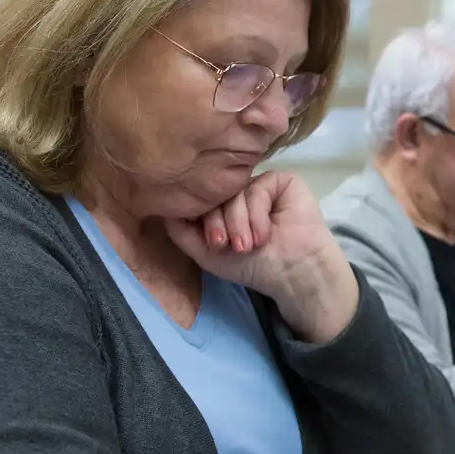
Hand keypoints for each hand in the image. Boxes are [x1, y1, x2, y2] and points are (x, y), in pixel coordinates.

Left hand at [165, 171, 358, 341]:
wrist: (292, 273)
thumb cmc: (253, 266)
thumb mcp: (205, 253)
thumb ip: (180, 231)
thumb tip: (162, 206)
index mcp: (222, 207)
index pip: (202, 199)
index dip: (203, 219)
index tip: (214, 245)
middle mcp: (239, 192)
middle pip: (216, 194)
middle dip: (219, 223)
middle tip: (228, 246)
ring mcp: (260, 184)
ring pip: (235, 192)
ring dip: (239, 223)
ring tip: (248, 245)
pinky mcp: (282, 181)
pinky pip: (258, 187)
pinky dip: (257, 214)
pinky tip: (265, 234)